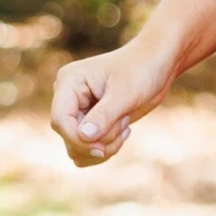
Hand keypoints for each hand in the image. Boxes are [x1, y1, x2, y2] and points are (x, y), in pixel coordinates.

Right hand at [50, 38, 175, 167]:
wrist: (155, 66)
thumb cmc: (141, 71)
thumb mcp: (125, 93)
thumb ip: (103, 116)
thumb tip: (83, 137)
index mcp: (69, 82)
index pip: (60, 120)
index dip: (77, 139)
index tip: (102, 149)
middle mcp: (68, 98)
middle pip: (69, 137)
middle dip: (98, 142)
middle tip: (124, 125)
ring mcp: (78, 112)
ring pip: (77, 148)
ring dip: (104, 147)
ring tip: (125, 126)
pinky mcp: (90, 123)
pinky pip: (88, 149)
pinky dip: (106, 148)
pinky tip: (124, 130)